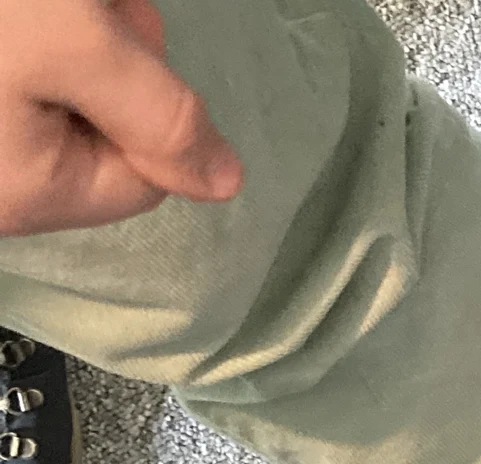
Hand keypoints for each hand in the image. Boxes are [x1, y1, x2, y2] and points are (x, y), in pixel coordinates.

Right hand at [0, 0, 242, 236]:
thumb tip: (224, 183)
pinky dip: (33, 28)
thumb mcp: (74, 44)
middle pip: (97, 129)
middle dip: (102, 53)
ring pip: (58, 85)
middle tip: (66, 5)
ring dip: (68, 26)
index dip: (150, 102)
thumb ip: (160, 117)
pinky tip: (27, 12)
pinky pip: (20, 70)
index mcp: (22, 191)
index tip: (111, 33)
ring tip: (37, 2)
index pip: (142, 177)